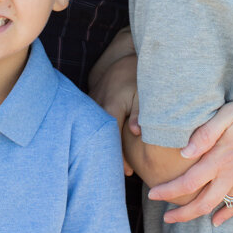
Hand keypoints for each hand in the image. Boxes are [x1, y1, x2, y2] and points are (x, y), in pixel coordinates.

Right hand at [90, 52, 137, 174]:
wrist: (123, 58)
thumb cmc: (137, 78)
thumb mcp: (143, 94)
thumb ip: (140, 113)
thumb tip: (136, 132)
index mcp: (111, 105)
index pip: (112, 137)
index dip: (119, 157)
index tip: (129, 172)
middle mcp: (97, 105)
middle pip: (100, 138)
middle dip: (110, 156)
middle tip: (124, 174)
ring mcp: (91, 103)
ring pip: (94, 131)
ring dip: (103, 146)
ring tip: (115, 165)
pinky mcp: (90, 103)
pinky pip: (92, 123)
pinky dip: (99, 135)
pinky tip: (107, 147)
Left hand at [147, 87, 232, 224]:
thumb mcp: (229, 113)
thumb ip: (205, 133)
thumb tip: (183, 153)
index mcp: (221, 157)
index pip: (188, 182)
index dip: (168, 191)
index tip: (152, 195)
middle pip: (201, 203)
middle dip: (180, 213)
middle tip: (165, 217)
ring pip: (219, 205)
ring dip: (199, 213)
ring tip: (184, 215)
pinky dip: (227, 214)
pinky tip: (217, 220)